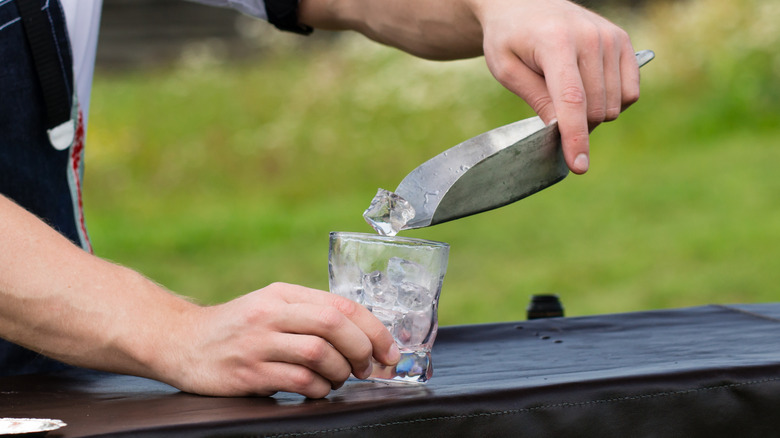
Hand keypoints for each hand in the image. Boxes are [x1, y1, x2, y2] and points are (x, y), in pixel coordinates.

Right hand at [165, 283, 399, 397]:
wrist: (182, 342)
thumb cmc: (237, 327)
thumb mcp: (271, 306)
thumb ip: (310, 314)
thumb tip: (362, 336)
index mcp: (283, 293)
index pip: (341, 305)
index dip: (373, 329)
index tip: (389, 350)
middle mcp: (271, 313)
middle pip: (334, 325)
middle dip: (362, 349)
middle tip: (368, 367)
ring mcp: (258, 342)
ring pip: (319, 354)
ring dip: (340, 372)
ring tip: (338, 378)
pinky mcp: (248, 372)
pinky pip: (298, 381)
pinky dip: (318, 389)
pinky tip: (317, 389)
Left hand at [475, 0, 640, 173]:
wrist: (525, 4)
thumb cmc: (510, 38)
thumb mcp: (506, 69)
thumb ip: (535, 98)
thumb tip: (560, 129)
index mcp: (555, 42)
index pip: (571, 100)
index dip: (575, 137)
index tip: (579, 166)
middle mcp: (589, 37)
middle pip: (595, 109)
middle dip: (575, 124)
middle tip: (551, 111)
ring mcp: (610, 38)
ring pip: (614, 105)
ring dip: (592, 114)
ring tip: (566, 92)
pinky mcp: (622, 41)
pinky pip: (630, 92)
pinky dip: (612, 102)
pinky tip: (590, 90)